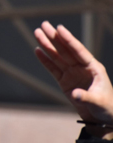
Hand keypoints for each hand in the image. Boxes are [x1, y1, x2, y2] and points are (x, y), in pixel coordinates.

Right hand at [34, 21, 112, 137]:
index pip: (79, 51)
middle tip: (44, 24)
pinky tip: (37, 50)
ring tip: (37, 33)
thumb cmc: (107, 107)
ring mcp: (72, 73)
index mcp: (93, 67)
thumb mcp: (99, 102)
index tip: (60, 28)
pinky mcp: (64, 81)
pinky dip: (45, 60)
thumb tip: (75, 94)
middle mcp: (82, 67)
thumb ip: (86, 97)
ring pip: (57, 56)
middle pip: (65, 50)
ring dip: (47, 45)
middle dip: (55, 37)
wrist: (103, 118)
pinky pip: (53, 68)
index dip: (69, 40)